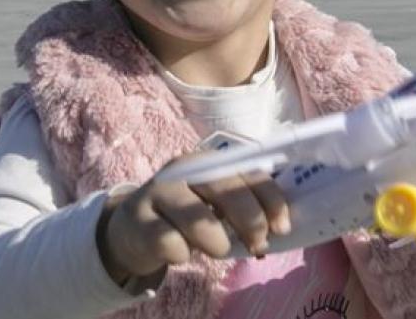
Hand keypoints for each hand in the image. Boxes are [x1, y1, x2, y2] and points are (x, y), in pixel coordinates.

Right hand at [97, 159, 290, 284]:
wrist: (132, 228)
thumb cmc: (185, 215)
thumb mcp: (214, 204)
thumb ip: (244, 208)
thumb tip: (280, 229)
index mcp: (208, 160)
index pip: (248, 172)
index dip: (271, 199)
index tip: (282, 227)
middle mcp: (183, 168)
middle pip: (227, 191)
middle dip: (251, 222)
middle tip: (257, 246)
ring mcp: (158, 192)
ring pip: (199, 222)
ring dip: (217, 244)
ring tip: (215, 248)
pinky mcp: (139, 220)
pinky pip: (172, 245)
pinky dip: (182, 255)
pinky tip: (178, 251)